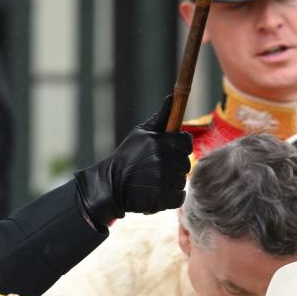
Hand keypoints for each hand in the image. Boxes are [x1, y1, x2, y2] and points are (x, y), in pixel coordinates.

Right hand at [73, 95, 191, 227]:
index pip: (186, 142)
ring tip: (153, 180)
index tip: (169, 152)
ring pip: (182, 180)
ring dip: (171, 182)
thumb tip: (172, 97)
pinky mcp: (162, 197)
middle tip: (155, 168)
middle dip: (174, 166)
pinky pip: (179, 196)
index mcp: (159, 141)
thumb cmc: (128, 157)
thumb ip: (160, 118)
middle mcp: (162, 159)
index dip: (179, 147)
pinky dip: (170, 197)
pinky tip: (156, 192)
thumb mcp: (140, 134)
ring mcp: (163, 179)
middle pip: (186, 163)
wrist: (110, 185)